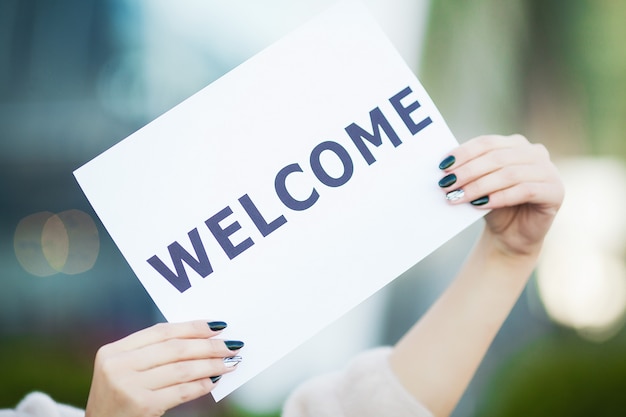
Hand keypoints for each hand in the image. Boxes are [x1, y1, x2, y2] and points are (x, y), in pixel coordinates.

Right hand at [85, 321, 242, 416]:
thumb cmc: (119, 398)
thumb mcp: (124, 370)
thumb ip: (151, 353)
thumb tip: (199, 338)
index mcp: (114, 351)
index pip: (161, 331)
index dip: (192, 327)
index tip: (216, 326)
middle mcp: (118, 366)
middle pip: (174, 349)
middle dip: (207, 346)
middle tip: (230, 345)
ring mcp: (129, 386)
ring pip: (182, 369)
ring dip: (210, 365)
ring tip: (228, 363)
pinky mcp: (142, 405)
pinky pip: (181, 391)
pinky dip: (201, 385)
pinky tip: (213, 381)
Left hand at [439, 134, 563, 256]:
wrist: (511, 235)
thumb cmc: (492, 205)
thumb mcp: (478, 184)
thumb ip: (468, 171)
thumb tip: (445, 166)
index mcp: (516, 144)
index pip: (487, 143)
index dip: (464, 153)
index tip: (443, 166)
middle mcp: (535, 153)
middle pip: (497, 158)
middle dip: (468, 171)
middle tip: (447, 184)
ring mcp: (549, 171)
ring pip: (509, 174)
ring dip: (479, 186)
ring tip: (458, 196)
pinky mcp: (555, 191)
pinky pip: (525, 191)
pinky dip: (500, 197)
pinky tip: (481, 204)